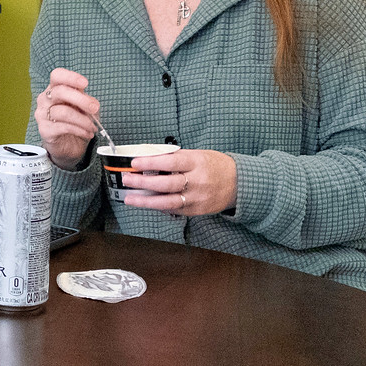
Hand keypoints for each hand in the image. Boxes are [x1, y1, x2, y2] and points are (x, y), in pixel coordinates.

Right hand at [33, 68, 101, 170]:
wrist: (68, 145)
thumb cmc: (75, 121)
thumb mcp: (85, 108)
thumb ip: (88, 102)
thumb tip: (93, 104)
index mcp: (55, 89)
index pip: (57, 75)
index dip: (71, 77)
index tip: (85, 84)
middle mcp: (45, 99)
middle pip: (60, 92)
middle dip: (81, 100)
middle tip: (94, 108)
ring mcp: (42, 114)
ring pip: (63, 112)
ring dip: (83, 120)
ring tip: (93, 127)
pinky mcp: (44, 130)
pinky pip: (63, 127)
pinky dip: (79, 130)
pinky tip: (87, 133)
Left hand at [117, 148, 236, 216]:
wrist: (239, 183)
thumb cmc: (216, 165)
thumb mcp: (199, 155)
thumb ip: (177, 158)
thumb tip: (150, 159)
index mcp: (198, 163)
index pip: (171, 162)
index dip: (151, 163)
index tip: (134, 163)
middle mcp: (197, 181)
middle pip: (166, 184)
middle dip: (143, 182)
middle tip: (126, 179)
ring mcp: (197, 198)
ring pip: (167, 202)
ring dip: (145, 201)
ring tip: (129, 198)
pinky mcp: (196, 210)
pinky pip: (174, 209)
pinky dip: (158, 207)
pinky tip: (146, 203)